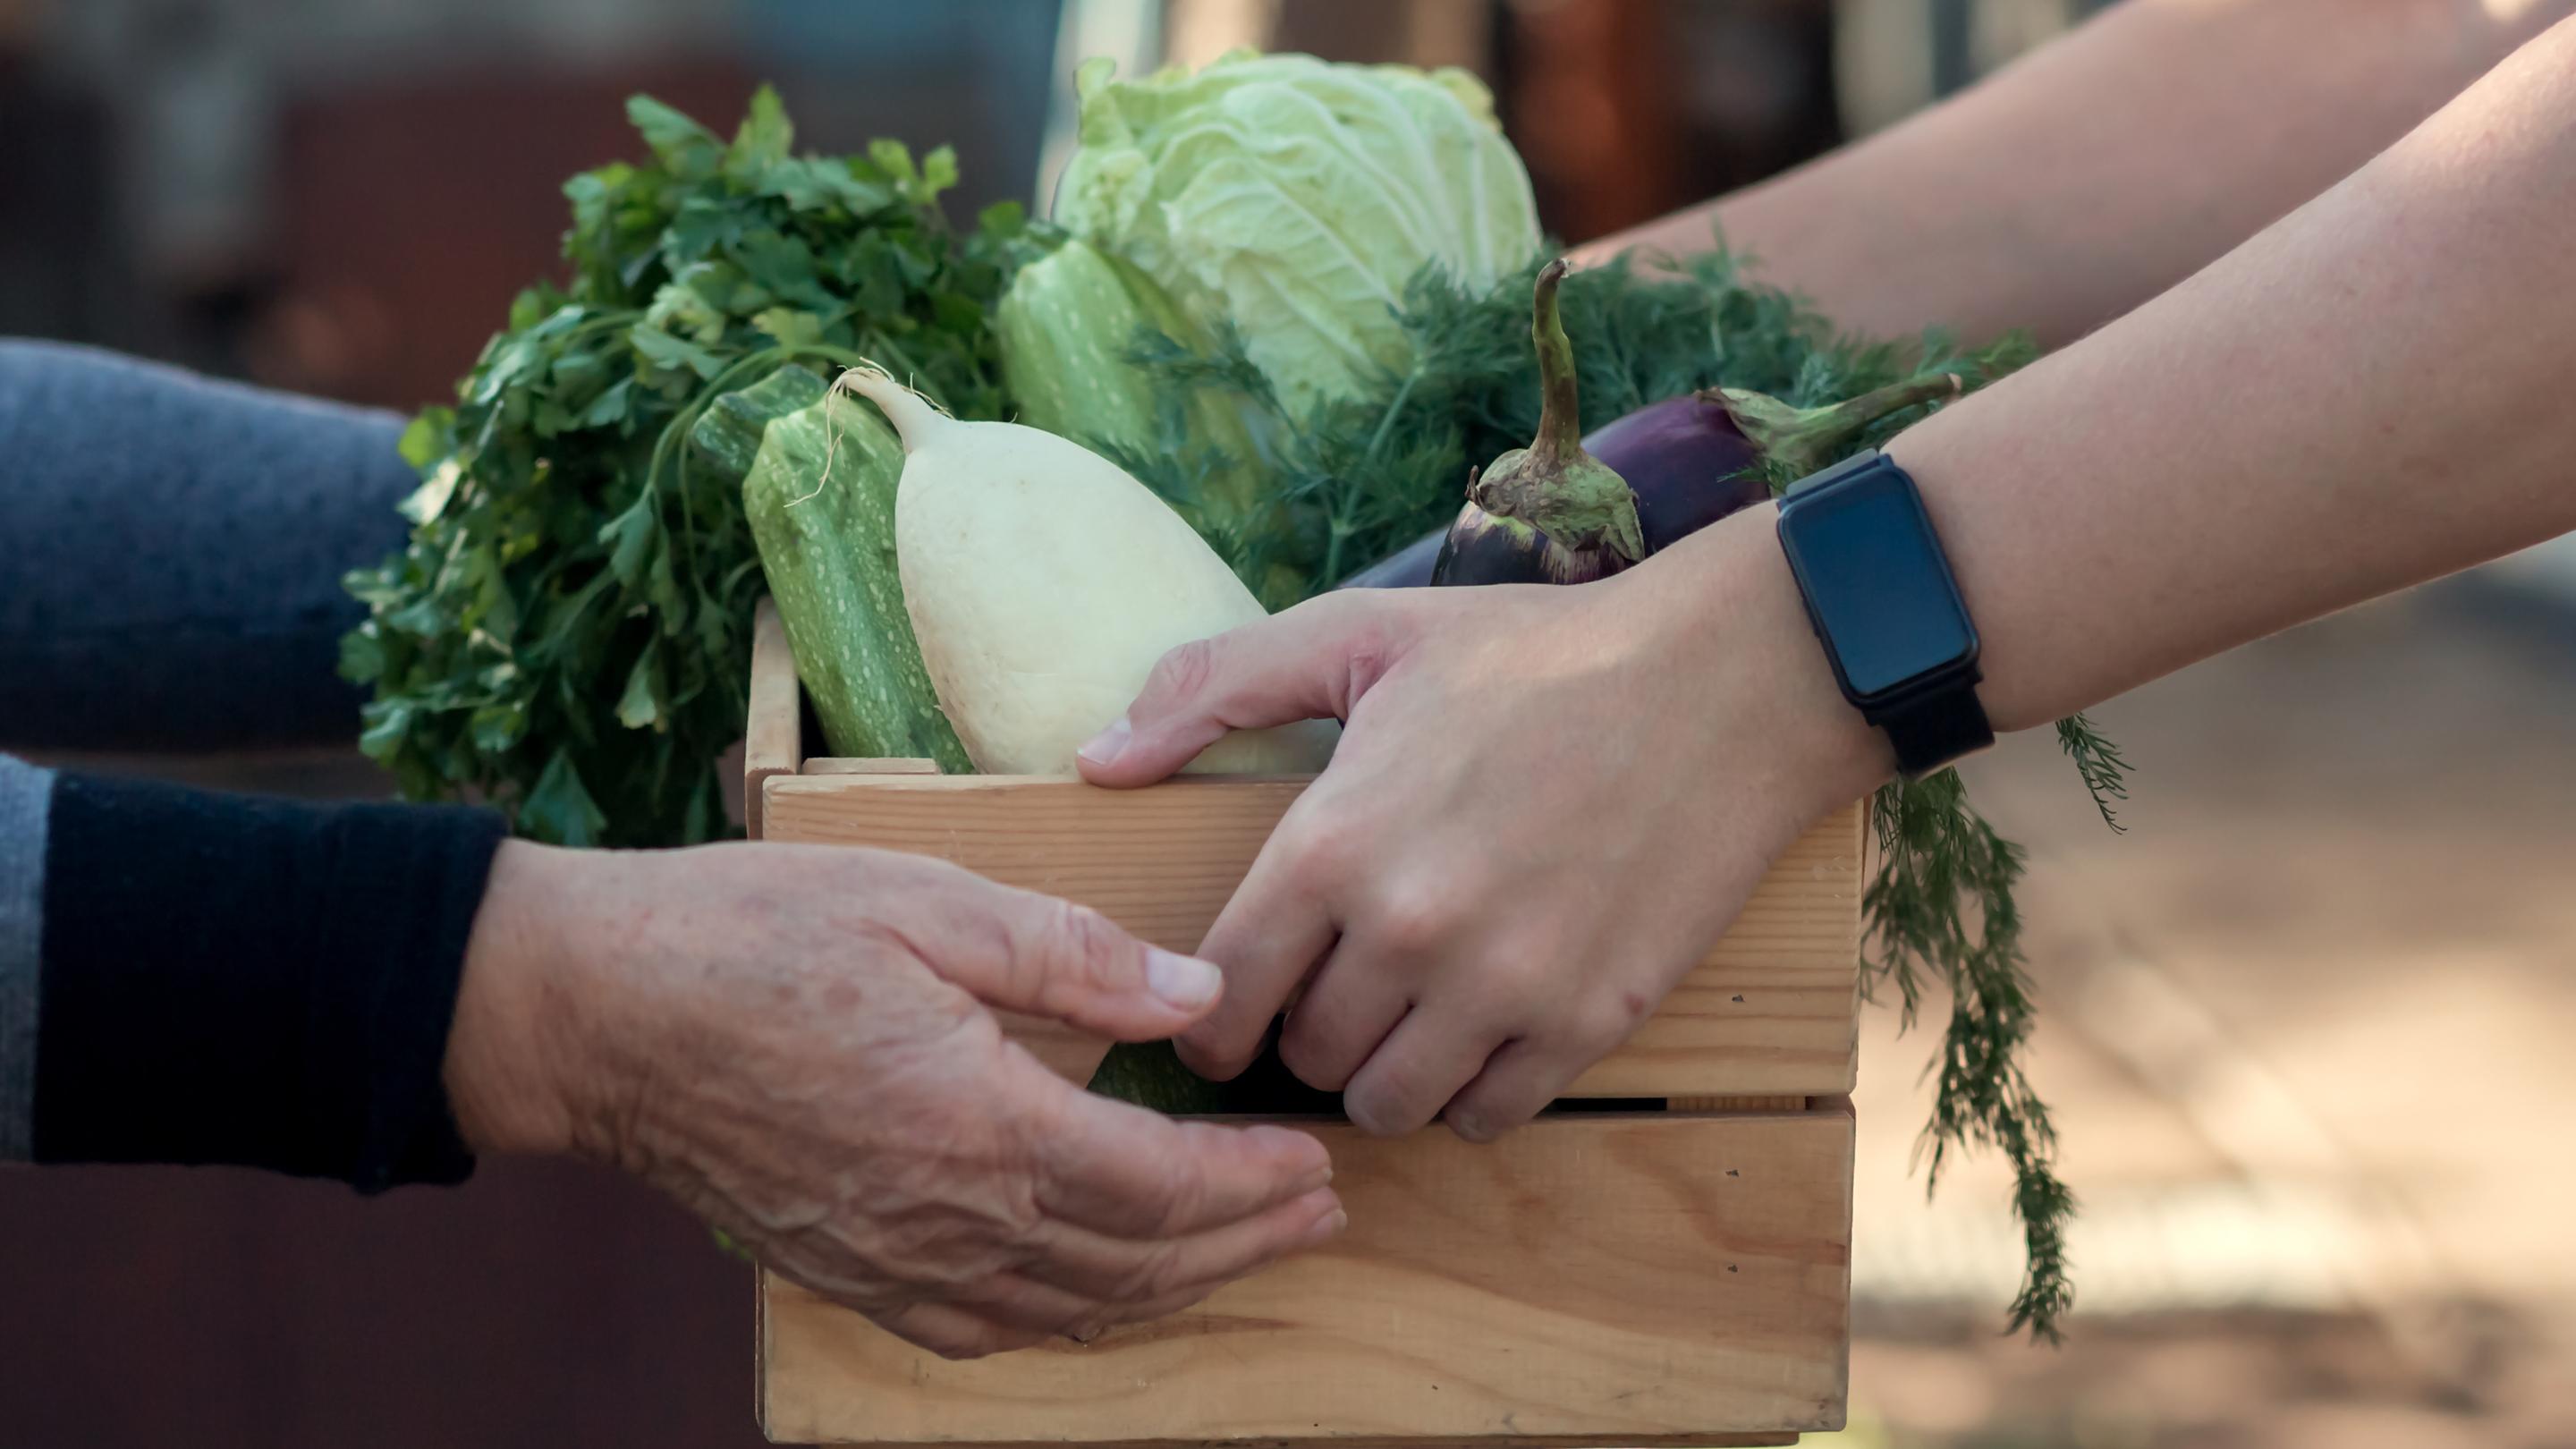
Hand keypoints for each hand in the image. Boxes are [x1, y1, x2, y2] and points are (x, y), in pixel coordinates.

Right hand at [443, 840, 1343, 1359]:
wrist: (594, 1014)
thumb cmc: (753, 936)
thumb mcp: (929, 905)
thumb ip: (1075, 956)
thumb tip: (1194, 993)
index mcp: (979, 1124)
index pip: (1159, 1185)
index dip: (1251, 1182)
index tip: (1315, 1160)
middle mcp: (945, 1220)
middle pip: (1134, 1264)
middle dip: (1242, 1243)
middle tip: (1320, 1213)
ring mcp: (893, 1261)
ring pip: (1071, 1312)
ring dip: (1175, 1289)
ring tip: (1247, 1253)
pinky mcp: (849, 1273)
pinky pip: (987, 1330)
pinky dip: (1073, 1321)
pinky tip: (1105, 1295)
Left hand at [1078, 509, 1887, 1140]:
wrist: (1722, 686)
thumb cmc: (1533, 656)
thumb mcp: (1365, 636)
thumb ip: (1215, 688)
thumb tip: (1095, 761)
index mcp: (1335, 842)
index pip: (1219, 992)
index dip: (1209, 1015)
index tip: (1229, 1008)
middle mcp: (1408, 930)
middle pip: (1303, 1056)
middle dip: (1304, 1032)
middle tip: (1336, 989)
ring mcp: (1503, 987)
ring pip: (1386, 1104)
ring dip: (1382, 1072)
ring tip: (1405, 1016)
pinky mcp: (1588, 1023)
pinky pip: (1487, 1118)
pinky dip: (1472, 1092)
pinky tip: (1482, 1032)